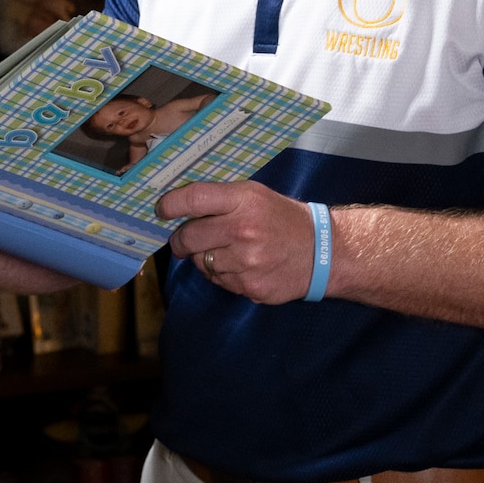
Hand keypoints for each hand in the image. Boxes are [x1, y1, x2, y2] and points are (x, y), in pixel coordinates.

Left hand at [160, 180, 315, 304]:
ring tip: (224, 251)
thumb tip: (177, 206)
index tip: (161, 210)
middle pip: (188, 236)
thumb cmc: (282, 219)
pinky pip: (218, 281)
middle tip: (182, 240)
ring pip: (200, 262)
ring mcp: (247, 262)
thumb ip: (220, 199)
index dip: (170, 205)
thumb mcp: (254, 195)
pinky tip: (240, 266)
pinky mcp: (250, 286)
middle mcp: (243, 230)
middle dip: (180, 239)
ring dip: (203, 258)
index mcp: (244, 200)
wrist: (322, 252)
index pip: (194, 198)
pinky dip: (221, 274)